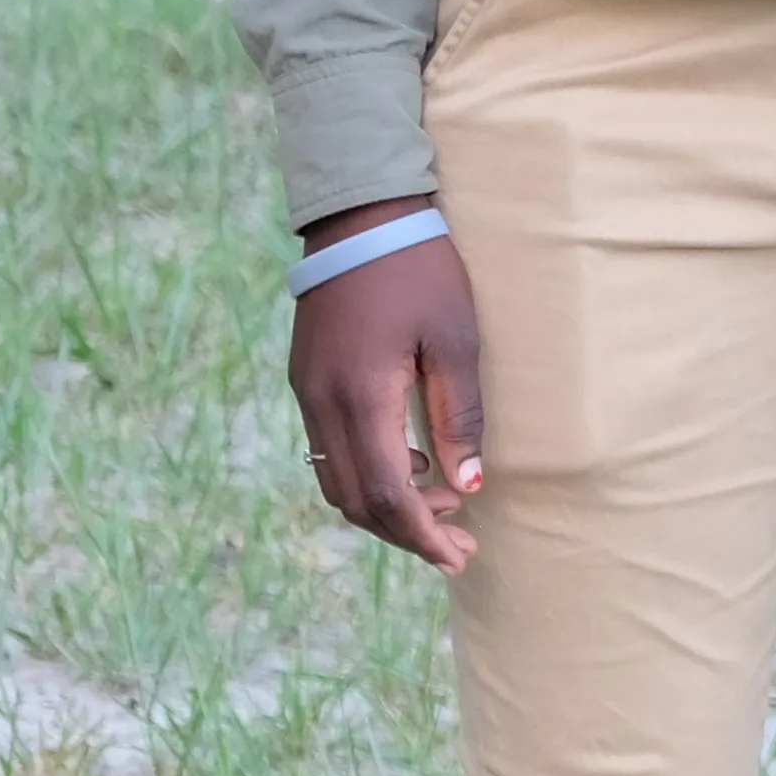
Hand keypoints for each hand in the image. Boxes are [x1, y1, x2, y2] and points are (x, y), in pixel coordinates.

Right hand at [289, 198, 485, 571]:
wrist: (360, 218)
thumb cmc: (420, 272)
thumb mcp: (455, 339)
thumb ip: (458, 415)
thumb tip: (468, 485)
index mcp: (360, 398)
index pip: (385, 494)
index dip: (421, 533)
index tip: (457, 556)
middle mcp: (322, 404)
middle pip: (355, 499)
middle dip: (406, 530)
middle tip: (458, 545)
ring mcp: (306, 393)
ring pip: (336, 481)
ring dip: (385, 506)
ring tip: (443, 507)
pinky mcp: (306, 381)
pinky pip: (328, 450)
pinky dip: (367, 474)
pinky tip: (411, 467)